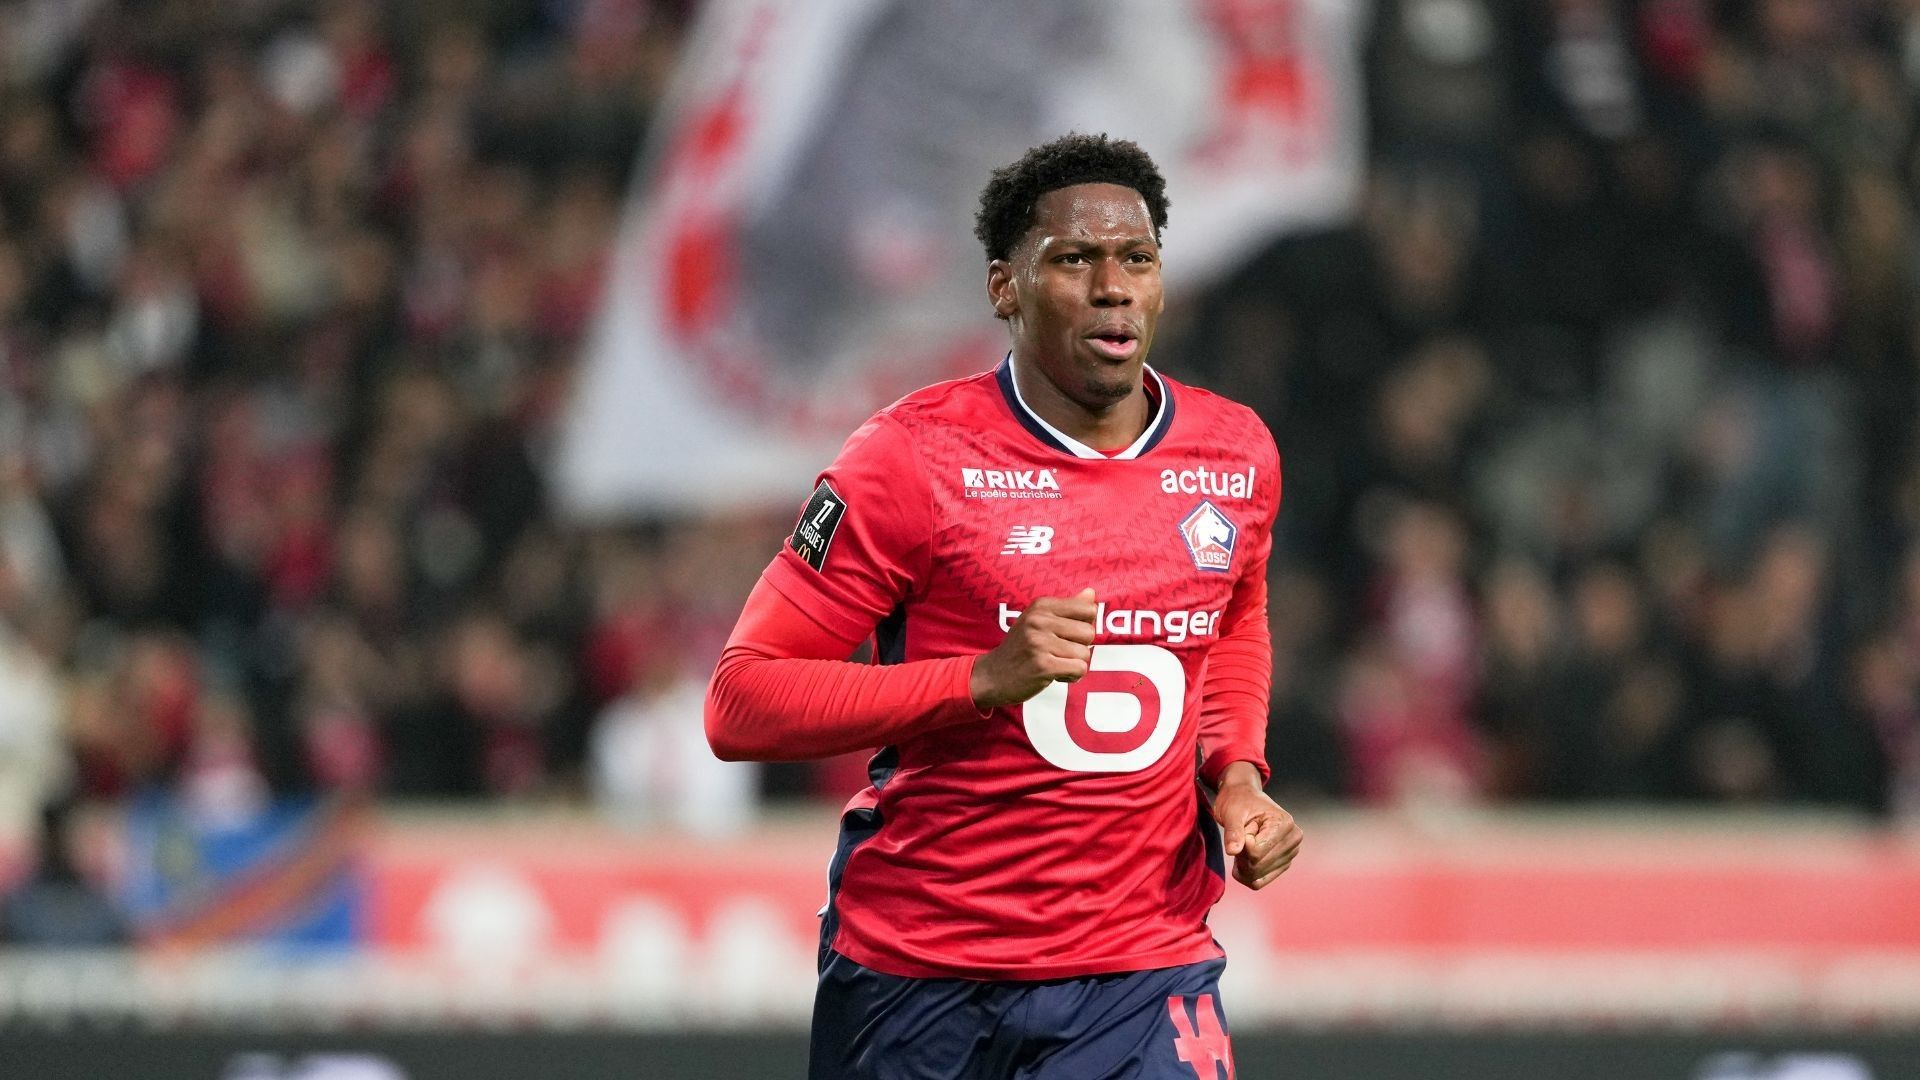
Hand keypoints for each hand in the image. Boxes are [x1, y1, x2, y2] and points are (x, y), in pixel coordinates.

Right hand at [969, 588, 1097, 708]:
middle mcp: (1039, 620)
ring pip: (1085, 654)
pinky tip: (1055, 675)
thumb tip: (1091, 593)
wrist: (992, 676)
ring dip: (1073, 664)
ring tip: (1054, 664)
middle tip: (1058, 653)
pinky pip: (1079, 669)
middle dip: (1079, 647)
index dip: (1083, 626)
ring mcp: (1040, 643)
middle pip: (1089, 633)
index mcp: (1041, 605)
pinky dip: (1072, 676)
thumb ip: (1067, 607)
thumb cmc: (1021, 648)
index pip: (1088, 609)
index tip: (1066, 635)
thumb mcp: (1039, 621)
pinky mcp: (1043, 666)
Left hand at [1211, 762, 1301, 889]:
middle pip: (1258, 867)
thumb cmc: (1238, 802)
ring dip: (1242, 865)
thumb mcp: (1231, 812)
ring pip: (1257, 877)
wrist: (1244, 799)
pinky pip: (1260, 881)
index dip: (1240, 845)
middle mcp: (1293, 839)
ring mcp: (1291, 853)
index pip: (1257, 852)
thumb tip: (1232, 851)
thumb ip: (1233, 831)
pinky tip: (1242, 857)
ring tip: (1242, 844)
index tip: (1240, 828)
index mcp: (1284, 824)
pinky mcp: (1283, 863)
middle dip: (1240, 857)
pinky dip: (1245, 874)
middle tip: (1237, 838)